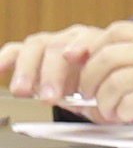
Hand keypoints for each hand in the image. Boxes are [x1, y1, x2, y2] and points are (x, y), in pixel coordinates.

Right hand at [0, 23, 114, 106]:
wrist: (94, 81)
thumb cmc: (101, 84)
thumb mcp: (107, 90)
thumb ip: (104, 94)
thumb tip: (101, 108)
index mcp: (95, 42)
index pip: (88, 39)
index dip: (80, 46)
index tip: (73, 57)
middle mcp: (70, 39)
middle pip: (57, 47)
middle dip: (51, 73)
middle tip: (49, 97)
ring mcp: (47, 44)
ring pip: (34, 48)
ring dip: (27, 70)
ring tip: (23, 92)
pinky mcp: (27, 53)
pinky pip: (14, 52)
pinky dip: (4, 61)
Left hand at [75, 23, 132, 136]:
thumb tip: (112, 68)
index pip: (118, 31)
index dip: (91, 47)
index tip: (80, 62)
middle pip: (108, 56)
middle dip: (89, 78)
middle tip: (89, 93)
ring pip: (114, 83)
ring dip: (104, 101)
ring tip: (111, 111)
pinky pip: (129, 104)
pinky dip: (120, 114)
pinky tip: (126, 118)